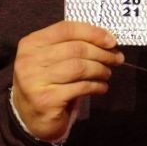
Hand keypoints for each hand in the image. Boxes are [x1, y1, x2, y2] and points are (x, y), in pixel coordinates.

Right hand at [11, 20, 123, 142]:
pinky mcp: (46, 99)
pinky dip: (96, 86)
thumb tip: (107, 40)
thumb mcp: (52, 59)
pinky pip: (80, 87)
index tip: (112, 41)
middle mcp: (29, 59)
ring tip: (107, 73)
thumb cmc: (48, 83)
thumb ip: (72, 45)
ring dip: (100, 70)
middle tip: (117, 59)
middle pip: (76, 48)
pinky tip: (102, 88)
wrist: (31, 117)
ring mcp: (35, 80)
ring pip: (79, 67)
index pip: (66, 29)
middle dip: (102, 53)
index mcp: (31, 43)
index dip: (93, 33)